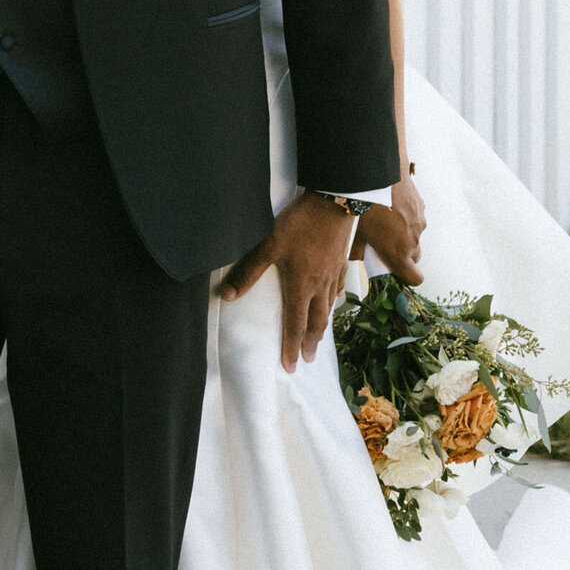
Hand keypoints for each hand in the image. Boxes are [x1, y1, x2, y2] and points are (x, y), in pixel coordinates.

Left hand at [219, 190, 353, 371]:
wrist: (333, 203)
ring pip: (328, 307)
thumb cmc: (300, 224)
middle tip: (307, 360)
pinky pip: (338, 287)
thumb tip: (228, 295)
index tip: (290, 367)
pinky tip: (334, 300)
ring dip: (322, 326)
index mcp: (300, 286)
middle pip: (315, 322)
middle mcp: (319, 285)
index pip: (295, 325)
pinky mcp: (341, 260)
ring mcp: (332, 274)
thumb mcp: (269, 245)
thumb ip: (249, 271)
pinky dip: (335, 299)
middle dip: (310, 343)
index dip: (291, 347)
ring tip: (319, 337)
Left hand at [350, 171, 425, 284]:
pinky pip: (416, 219)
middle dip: (404, 255)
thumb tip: (357, 257)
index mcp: (398, 254)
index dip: (408, 278)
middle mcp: (413, 241)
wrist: (379, 178)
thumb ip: (359, 251)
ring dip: (405, 235)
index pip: (415, 278)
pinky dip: (407, 218)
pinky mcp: (421, 208)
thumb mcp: (358, 234)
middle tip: (387, 245)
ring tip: (388, 222)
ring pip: (415, 237)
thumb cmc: (368, 207)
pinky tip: (393, 208)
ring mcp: (419, 224)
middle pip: (414, 258)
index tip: (398, 272)